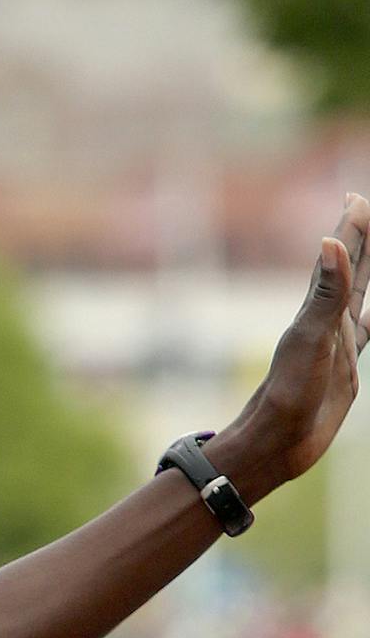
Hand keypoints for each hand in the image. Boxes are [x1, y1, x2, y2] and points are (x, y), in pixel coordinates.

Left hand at [227, 194, 369, 489]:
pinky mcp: (344, 366)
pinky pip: (367, 329)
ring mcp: (336, 342)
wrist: (277, 440)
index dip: (351, 227)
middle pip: (350, 269)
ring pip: (358, 294)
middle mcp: (327, 320)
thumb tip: (330, 242)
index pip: (339, 257)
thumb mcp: (310, 339)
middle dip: (359, 237)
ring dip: (366, 269)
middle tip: (362, 205)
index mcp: (318, 309)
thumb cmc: (289, 393)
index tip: (356, 197)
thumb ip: (326, 293)